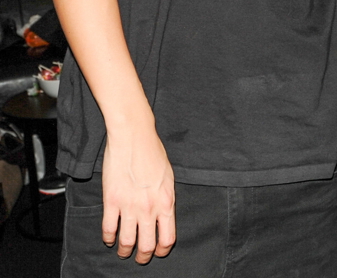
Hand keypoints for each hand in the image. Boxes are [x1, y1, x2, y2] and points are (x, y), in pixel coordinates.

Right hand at [101, 127, 175, 262]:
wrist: (134, 137)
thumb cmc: (153, 152)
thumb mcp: (168, 177)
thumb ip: (165, 198)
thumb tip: (163, 214)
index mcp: (166, 201)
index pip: (168, 238)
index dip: (162, 250)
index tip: (158, 252)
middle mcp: (149, 208)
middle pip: (146, 245)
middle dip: (143, 257)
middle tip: (139, 258)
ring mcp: (129, 206)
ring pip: (126, 242)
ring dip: (125, 251)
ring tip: (124, 251)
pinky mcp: (112, 201)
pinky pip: (109, 229)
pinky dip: (108, 238)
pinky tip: (109, 238)